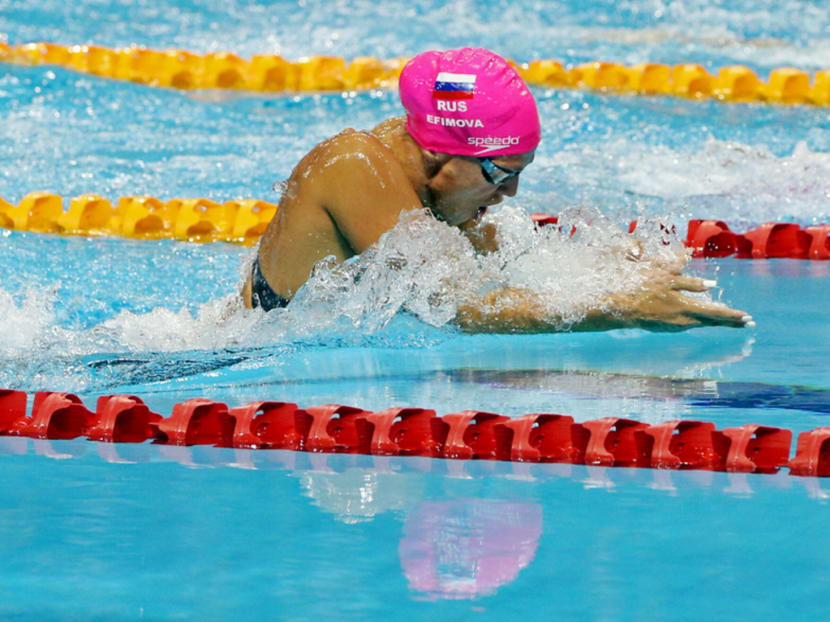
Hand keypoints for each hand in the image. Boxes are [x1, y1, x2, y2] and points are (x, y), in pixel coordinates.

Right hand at [605, 271, 752, 330]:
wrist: (622, 309)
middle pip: (713, 321)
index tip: (747, 318)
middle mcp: (684, 321)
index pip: (716, 313)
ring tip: (731, 321)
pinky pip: (691, 323)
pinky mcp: (669, 327)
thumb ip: (691, 283)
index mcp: (686, 308)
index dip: (733, 315)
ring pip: (702, 323)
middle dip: (731, 321)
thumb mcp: (667, 279)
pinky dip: (702, 321)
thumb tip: (713, 285)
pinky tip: (705, 319)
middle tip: (749, 323)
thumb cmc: (643, 290)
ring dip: (717, 321)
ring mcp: (676, 326)